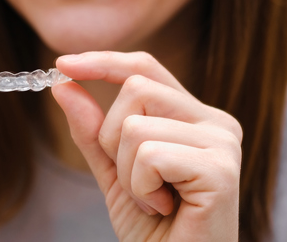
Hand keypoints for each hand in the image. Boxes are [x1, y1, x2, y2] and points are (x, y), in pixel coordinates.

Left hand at [52, 51, 241, 241]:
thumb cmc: (153, 226)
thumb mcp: (113, 169)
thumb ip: (93, 128)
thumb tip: (64, 83)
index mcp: (194, 116)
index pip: (145, 68)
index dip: (104, 62)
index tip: (63, 64)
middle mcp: (215, 122)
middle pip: (135, 88)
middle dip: (112, 139)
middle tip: (136, 181)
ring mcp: (223, 143)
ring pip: (135, 125)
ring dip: (127, 173)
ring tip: (153, 200)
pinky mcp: (220, 170)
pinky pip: (148, 155)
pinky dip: (140, 188)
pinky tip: (164, 209)